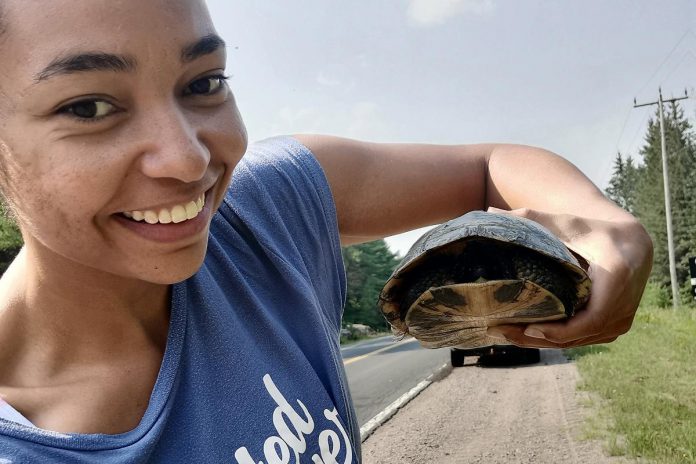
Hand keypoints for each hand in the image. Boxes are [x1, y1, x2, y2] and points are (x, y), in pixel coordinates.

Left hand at [485, 207, 652, 347]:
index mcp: (616, 277)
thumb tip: (489, 211)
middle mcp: (623, 304)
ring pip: (578, 341)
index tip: (527, 328)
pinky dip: (555, 339)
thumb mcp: (564, 222)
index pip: (591, 317)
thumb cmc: (593, 230)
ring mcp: (621, 319)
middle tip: (501, 331)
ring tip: (506, 334)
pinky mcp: (615, 327)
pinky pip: (583, 339)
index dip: (559, 329)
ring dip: (542, 342)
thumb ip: (529, 218)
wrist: (632, 242)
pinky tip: (527, 334)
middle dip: (538, 337)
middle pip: (578, 334)